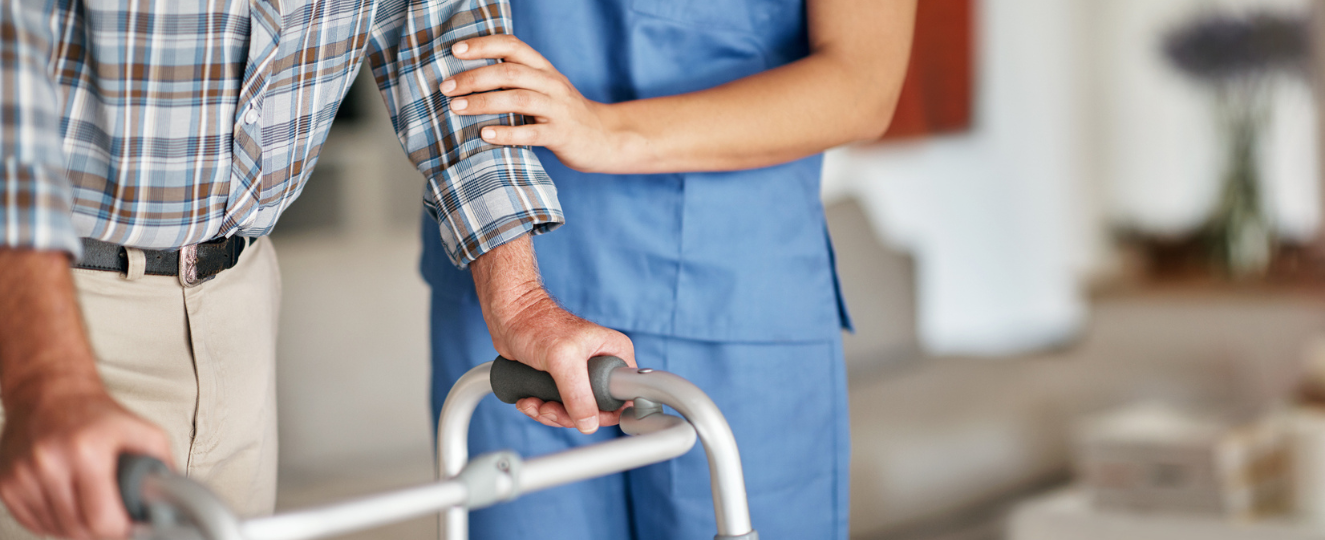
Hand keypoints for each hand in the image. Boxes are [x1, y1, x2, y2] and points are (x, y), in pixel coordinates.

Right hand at [0, 377, 172, 539]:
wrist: (49, 391)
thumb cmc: (95, 414)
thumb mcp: (141, 430)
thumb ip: (161, 464)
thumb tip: (172, 499)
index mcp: (85, 451)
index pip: (101, 519)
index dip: (120, 530)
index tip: (129, 525)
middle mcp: (49, 462)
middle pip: (77, 529)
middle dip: (100, 530)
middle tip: (112, 517)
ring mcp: (23, 474)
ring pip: (54, 530)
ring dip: (75, 526)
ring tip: (89, 504)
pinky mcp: (6, 482)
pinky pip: (32, 522)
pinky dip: (52, 520)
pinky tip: (67, 501)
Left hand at [441, 35, 632, 173]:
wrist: (605, 137)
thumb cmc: (564, 114)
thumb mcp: (544, 88)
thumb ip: (516, 80)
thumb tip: (469, 77)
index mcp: (544, 69)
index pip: (512, 46)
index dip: (483, 45)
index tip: (455, 51)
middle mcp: (551, 83)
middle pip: (509, 71)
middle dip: (473, 77)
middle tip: (446, 87)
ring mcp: (558, 109)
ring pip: (518, 98)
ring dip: (483, 102)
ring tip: (456, 108)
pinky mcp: (562, 135)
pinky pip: (532, 132)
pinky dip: (506, 133)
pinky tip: (484, 134)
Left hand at [487, 292, 635, 432]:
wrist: (509, 317)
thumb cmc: (537, 325)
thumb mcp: (563, 360)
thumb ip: (578, 393)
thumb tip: (589, 424)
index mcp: (616, 354)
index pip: (623, 396)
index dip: (605, 413)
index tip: (579, 414)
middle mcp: (602, 365)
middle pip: (597, 410)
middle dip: (568, 416)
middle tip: (548, 408)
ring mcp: (582, 374)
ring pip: (575, 412)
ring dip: (550, 414)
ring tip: (533, 403)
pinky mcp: (562, 380)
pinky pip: (559, 407)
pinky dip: (541, 410)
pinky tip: (528, 400)